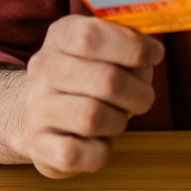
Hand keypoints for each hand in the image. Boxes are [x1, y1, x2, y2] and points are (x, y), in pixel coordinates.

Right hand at [11, 15, 162, 179]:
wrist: (38, 112)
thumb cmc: (87, 78)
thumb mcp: (105, 49)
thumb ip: (130, 44)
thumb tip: (152, 52)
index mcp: (61, 37)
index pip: (91, 36)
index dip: (132, 47)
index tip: (154, 55)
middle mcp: (43, 69)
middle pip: (105, 80)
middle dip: (138, 93)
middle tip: (142, 97)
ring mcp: (36, 108)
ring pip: (91, 118)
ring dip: (118, 121)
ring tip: (117, 118)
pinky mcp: (38, 145)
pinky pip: (75, 155)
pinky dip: (99, 152)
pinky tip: (99, 142)